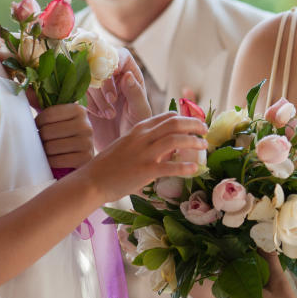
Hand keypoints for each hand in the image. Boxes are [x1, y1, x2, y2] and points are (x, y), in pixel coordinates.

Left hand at [35, 103, 93, 168]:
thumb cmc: (63, 133)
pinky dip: (51, 162)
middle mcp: (86, 125)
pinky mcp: (85, 159)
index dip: (37, 123)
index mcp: (79, 110)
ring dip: (45, 151)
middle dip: (41, 138)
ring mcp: (88, 143)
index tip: (39, 127)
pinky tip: (55, 159)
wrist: (82, 154)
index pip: (47, 115)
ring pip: (51, 147)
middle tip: (44, 141)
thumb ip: (40, 102)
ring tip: (49, 150)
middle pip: (47, 132)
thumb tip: (25, 90)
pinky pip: (57, 161)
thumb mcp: (56, 116)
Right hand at [83, 111, 207, 202]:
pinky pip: (170, 166)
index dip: (185, 118)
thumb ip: (147, 143)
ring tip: (204, 146)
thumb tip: (170, 148)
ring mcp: (144, 153)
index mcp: (139, 129)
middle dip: (194, 125)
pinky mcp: (145, 171)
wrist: (91, 180)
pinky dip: (185, 167)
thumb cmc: (109, 166)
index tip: (194, 124)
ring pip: (175, 140)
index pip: (167, 116)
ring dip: (193, 142)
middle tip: (205, 131)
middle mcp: (143, 137)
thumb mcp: (128, 146)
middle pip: (175, 123)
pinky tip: (194, 169)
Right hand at [87, 49, 150, 149]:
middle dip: (104, 82)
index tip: (112, 73)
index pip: (121, 55)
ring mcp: (97, 88)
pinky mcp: (84, 99)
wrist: (121, 147)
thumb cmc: (137, 129)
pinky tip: (98, 116)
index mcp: (130, 75)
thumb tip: (127, 75)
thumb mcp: (140, 112)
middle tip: (112, 101)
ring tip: (109, 114)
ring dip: (97, 96)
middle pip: (101, 64)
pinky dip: (88, 103)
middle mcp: (113, 78)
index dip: (114, 60)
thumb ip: (135, 94)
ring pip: (88, 79)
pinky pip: (78, 93)